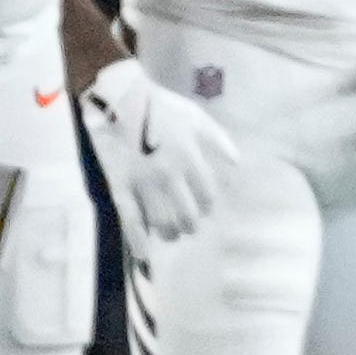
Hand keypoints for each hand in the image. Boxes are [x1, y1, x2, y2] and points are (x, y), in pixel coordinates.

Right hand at [81, 54, 242, 251]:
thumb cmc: (160, 107)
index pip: (207, 196)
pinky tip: (143, 255)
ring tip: (170, 233)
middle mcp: (169, 174)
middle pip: (187, 215)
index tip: (204, 205)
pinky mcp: (119, 187)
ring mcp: (143, 183)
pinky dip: (137, 242)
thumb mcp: (196, 118)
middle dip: (190, 224)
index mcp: (190, 157)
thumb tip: (237, 164)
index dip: (207, 204)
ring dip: (169, 233)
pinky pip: (130, 221)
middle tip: (188, 224)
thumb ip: (219, 141)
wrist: (117, 99)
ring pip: (162, 223)